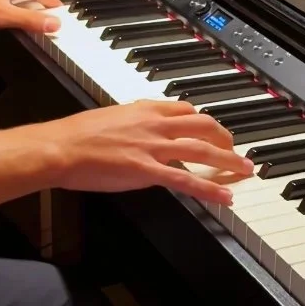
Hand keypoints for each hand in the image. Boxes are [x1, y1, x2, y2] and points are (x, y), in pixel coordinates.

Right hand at [28, 100, 254, 204]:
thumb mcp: (110, 119)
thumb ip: (133, 124)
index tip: (212, 129)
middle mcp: (154, 124)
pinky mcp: (147, 170)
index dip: (204, 121)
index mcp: (145, 109)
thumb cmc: (76, 136)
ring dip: (228, 160)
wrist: (60, 147)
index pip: (186, 109)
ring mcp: (153, 147)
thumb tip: (141, 134)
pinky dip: (210, 188)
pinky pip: (186, 180)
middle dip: (225, 138)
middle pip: (203, 125)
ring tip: (245, 170)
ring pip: (202, 150)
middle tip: (236, 150)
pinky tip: (224, 196)